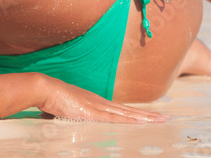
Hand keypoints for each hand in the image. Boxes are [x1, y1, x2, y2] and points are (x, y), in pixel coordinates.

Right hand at [39, 78, 167, 123]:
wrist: (44, 88)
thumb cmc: (51, 99)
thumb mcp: (65, 111)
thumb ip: (71, 116)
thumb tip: (69, 120)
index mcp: (96, 103)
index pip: (121, 110)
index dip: (136, 113)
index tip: (150, 116)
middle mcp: (101, 102)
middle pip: (129, 110)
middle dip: (148, 115)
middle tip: (166, 118)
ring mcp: (97, 106)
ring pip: (126, 113)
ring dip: (145, 117)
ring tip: (161, 120)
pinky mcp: (91, 112)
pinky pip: (114, 118)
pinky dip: (129, 120)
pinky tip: (140, 122)